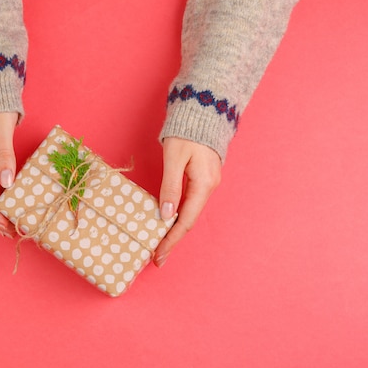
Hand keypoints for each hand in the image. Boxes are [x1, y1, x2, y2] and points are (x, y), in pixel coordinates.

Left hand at [154, 137, 221, 267]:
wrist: (203, 110)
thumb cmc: (186, 132)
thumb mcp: (174, 158)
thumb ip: (170, 186)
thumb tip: (165, 215)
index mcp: (203, 184)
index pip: (185, 221)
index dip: (171, 239)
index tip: (158, 255)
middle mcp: (209, 187)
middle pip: (188, 220)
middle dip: (172, 240)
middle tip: (157, 257)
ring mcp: (208, 182)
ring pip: (190, 213)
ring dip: (175, 230)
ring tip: (160, 244)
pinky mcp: (204, 177)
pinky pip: (191, 203)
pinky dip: (179, 216)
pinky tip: (169, 223)